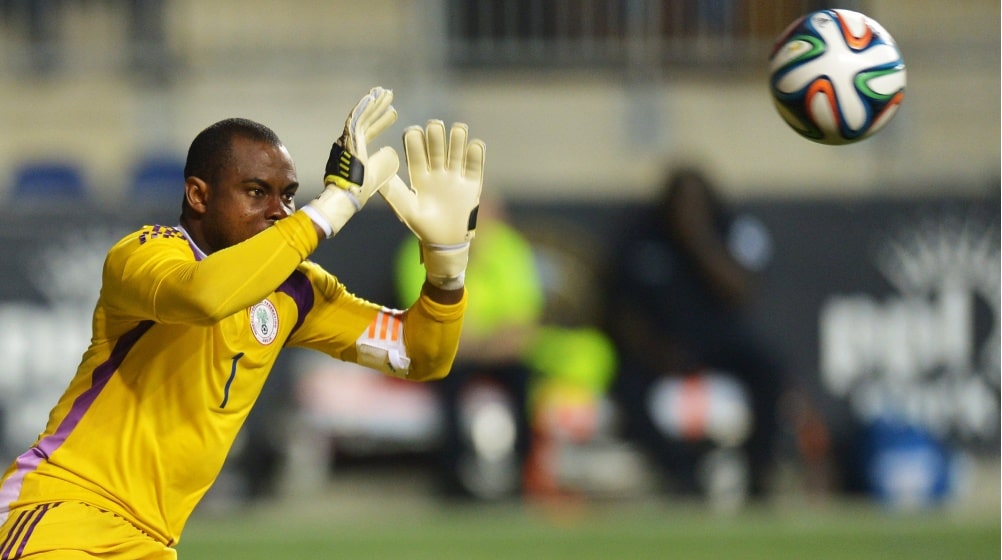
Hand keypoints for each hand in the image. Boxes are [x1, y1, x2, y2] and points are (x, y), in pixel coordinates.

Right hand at [305, 87, 398, 236]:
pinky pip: (356, 120)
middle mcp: (347, 142)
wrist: (344, 198)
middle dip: (377, 107)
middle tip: (388, 95)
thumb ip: (384, 163)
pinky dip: (364, 108)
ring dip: (373, 104)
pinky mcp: (347, 141)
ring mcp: (346, 140)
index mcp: (355, 151)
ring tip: (385, 92)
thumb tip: (392, 151)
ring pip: (362, 117)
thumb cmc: (358, 192)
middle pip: (365, 120)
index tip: (393, 112)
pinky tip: (372, 97)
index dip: (381, 121)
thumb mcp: (378, 175)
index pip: (368, 132)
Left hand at [380, 120, 485, 289]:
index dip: (414, 143)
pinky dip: (475, 155)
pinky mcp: (472, 184)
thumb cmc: (422, 226)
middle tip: (434, 125)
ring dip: (457, 141)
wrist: (445, 242)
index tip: (412, 131)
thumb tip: (378, 174)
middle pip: (437, 150)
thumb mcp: (406, 209)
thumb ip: (394, 192)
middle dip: (436, 137)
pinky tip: (475, 144)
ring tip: (457, 129)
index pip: (417, 155)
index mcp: (419, 176)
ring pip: (456, 153)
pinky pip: (475, 167)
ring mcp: (455, 177)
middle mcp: (437, 172)